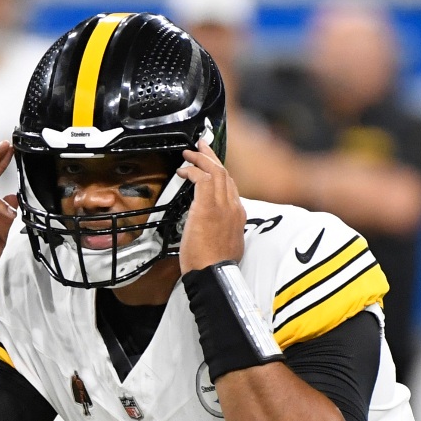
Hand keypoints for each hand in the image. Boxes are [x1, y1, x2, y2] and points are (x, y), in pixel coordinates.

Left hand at [177, 139, 245, 272]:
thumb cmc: (213, 266)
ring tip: (189, 152)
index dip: (219, 172)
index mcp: (238, 216)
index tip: (210, 166)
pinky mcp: (208, 207)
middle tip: (201, 146)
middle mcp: (234, 207)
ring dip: (201, 158)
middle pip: (225, 173)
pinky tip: (182, 170)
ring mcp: (223, 206)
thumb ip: (221, 231)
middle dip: (212, 157)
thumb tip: (212, 228)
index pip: (230, 186)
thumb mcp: (224, 245)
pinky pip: (202, 179)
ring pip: (215, 171)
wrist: (213, 274)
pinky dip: (192, 170)